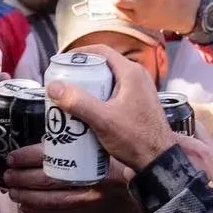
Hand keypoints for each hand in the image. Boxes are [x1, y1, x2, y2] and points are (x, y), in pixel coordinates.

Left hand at [1, 144, 140, 212]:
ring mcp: (95, 201)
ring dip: (28, 197)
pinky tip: (27, 208)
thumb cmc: (134, 156)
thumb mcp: (112, 138)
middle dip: (23, 179)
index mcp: (97, 157)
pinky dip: (43, 212)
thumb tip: (53, 133)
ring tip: (12, 192)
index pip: (55, 156)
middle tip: (6, 176)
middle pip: (49, 181)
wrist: (159, 186)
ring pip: (53, 202)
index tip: (13, 156)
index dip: (29, 157)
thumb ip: (86, 135)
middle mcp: (96, 181)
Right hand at [43, 44, 177, 173]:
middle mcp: (137, 78)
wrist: (158, 161)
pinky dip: (98, 99)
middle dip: (81, 75)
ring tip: (70, 100)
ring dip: (89, 89)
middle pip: (103, 67)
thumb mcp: (103, 120)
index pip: (101, 51)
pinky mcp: (137, 105)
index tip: (62, 62)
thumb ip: (78, 103)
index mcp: (131, 73)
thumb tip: (54, 87)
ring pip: (107, 82)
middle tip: (63, 85)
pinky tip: (86, 113)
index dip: (79, 54)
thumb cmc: (137, 140)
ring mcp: (138, 92)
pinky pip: (113, 95)